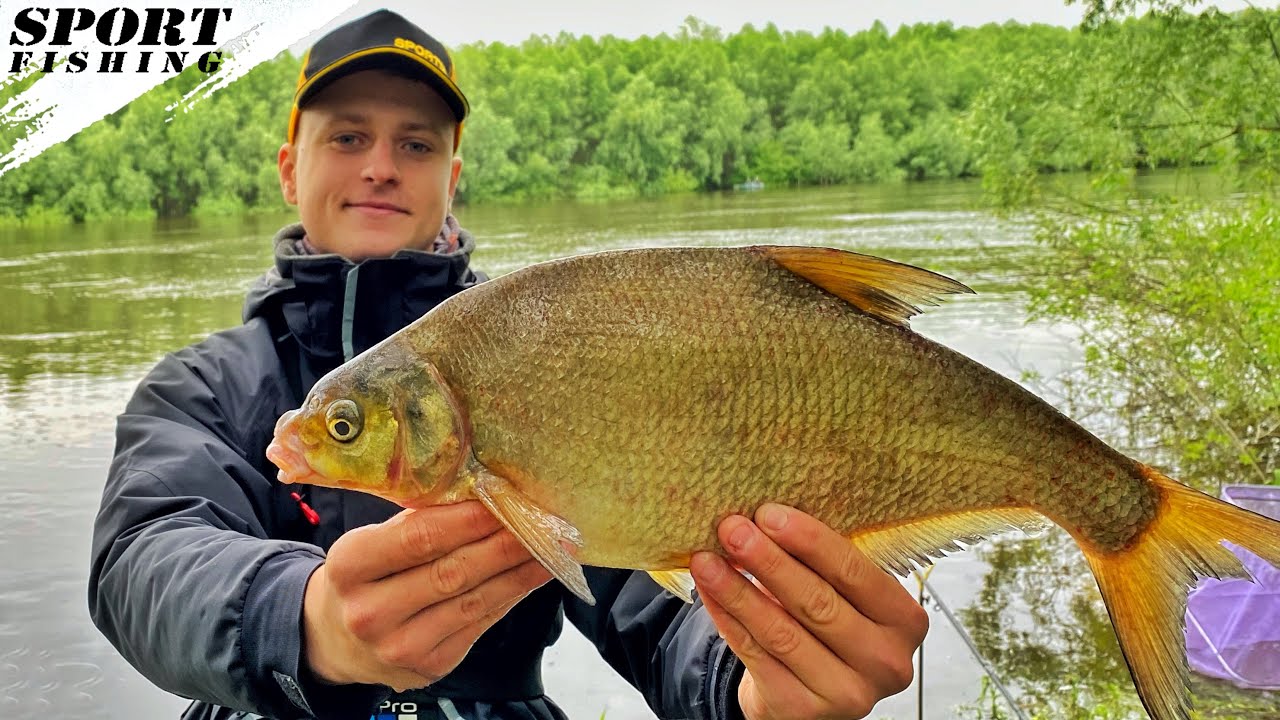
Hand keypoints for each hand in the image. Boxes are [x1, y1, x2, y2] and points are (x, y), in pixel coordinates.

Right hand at [302, 501, 551, 690]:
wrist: (336, 639)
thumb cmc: (364, 577)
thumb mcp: (370, 543)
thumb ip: (416, 524)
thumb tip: (482, 496)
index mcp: (350, 566)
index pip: (418, 539)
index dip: (467, 520)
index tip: (504, 500)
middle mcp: (371, 612)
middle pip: (452, 572)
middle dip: (503, 544)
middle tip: (541, 522)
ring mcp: (399, 645)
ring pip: (473, 601)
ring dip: (518, 571)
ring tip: (551, 547)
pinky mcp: (428, 666)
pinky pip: (479, 623)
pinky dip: (510, 595)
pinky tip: (531, 575)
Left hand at [690, 505, 928, 719]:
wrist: (811, 692)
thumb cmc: (829, 628)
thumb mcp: (843, 595)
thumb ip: (820, 562)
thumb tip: (765, 518)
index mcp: (903, 620)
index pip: (854, 572)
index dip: (808, 541)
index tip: (768, 514)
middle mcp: (884, 661)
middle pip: (817, 602)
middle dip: (768, 561)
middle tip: (732, 530)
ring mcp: (847, 693)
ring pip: (781, 632)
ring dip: (737, 590)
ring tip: (708, 560)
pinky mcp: (804, 711)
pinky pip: (756, 655)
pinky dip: (728, 619)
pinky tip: (710, 592)